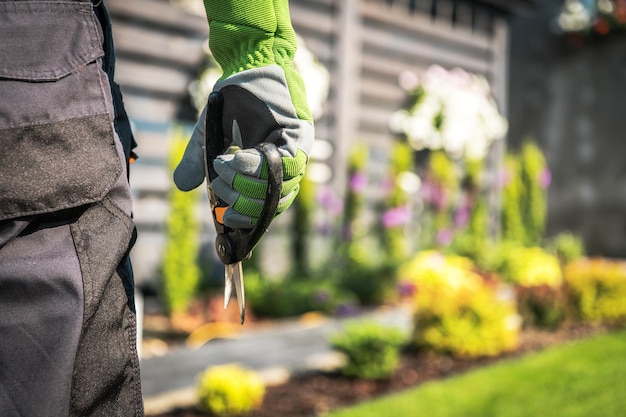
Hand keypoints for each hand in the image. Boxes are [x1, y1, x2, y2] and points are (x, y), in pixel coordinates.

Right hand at [173, 65, 313, 227]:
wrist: (248, 61)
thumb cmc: (234, 98)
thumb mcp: (210, 134)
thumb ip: (198, 162)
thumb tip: (181, 186)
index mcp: (271, 170)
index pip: (265, 208)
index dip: (247, 218)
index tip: (225, 218)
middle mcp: (290, 164)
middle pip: (272, 204)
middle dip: (241, 202)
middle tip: (219, 188)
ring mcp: (298, 151)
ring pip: (276, 187)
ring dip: (244, 184)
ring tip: (221, 169)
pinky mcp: (301, 135)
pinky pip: (282, 164)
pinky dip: (253, 166)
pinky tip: (233, 158)